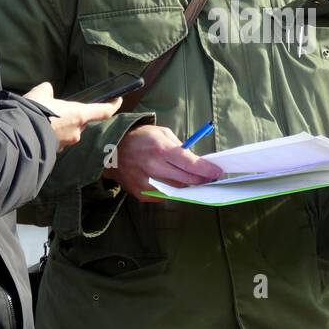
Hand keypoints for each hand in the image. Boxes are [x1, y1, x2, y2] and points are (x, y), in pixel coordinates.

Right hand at [24, 82, 120, 151]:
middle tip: (55, 110)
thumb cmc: (34, 111)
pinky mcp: (55, 152)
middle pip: (81, 122)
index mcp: (79, 114)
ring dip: (59, 127)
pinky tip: (37, 130)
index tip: (118, 100)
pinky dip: (50, 136)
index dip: (112, 105)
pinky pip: (56, 141)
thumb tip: (47, 90)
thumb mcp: (40, 93)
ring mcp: (67, 143)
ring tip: (42, 120)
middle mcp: (77, 131)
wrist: (19, 134)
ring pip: (68, 132)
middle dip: (71, 117)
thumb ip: (47, 91)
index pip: (103, 111)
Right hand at [102, 124, 223, 201]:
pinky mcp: (142, 194)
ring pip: (177, 190)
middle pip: (187, 180)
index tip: (217, 172)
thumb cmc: (140, 139)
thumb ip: (179, 147)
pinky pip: (164, 195)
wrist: (111, 152)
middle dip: (201, 179)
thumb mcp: (161, 133)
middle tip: (210, 177)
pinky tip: (171, 181)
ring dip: (187, 185)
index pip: (190, 164)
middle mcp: (154, 168)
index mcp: (161, 150)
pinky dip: (171, 189)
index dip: (206, 170)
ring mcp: (147, 183)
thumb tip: (196, 162)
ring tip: (192, 178)